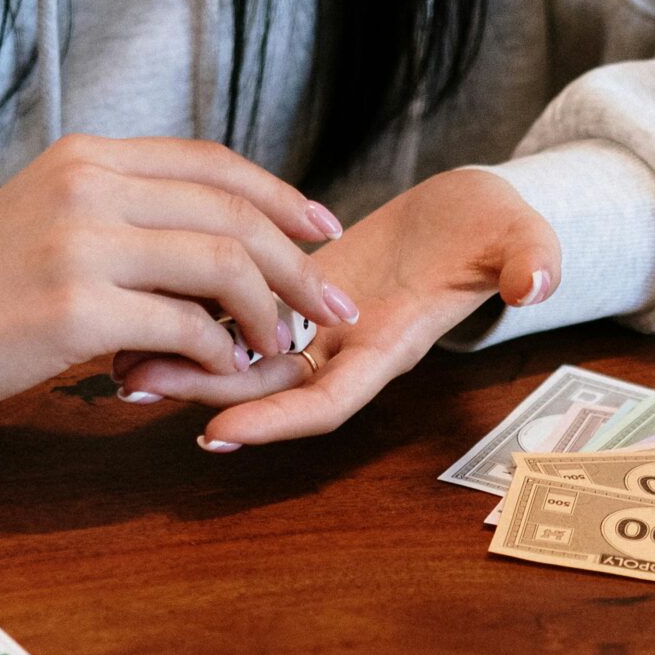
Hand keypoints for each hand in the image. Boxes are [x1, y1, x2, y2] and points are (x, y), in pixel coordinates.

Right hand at [0, 135, 350, 418]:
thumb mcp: (53, 224)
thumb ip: (123, 218)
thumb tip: (207, 246)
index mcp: (90, 157)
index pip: (212, 163)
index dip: (281, 197)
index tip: (323, 233)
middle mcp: (90, 185)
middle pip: (231, 211)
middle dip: (298, 263)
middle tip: (333, 305)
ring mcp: (83, 244)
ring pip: (220, 263)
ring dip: (268, 312)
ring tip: (280, 347)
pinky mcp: (77, 309)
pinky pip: (186, 327)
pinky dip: (221, 354)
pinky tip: (227, 373)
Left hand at [111, 168, 560, 449]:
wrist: (478, 221)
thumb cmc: (500, 233)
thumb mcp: (523, 243)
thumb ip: (531, 263)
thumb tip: (539, 281)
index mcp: (391, 346)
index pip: (328, 398)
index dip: (276, 420)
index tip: (219, 432)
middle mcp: (345, 350)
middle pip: (265, 388)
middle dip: (200, 391)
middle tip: (133, 387)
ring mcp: (315, 330)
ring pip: (239, 358)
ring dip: (181, 360)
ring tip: (115, 358)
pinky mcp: (293, 301)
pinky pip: (235, 320)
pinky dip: (189, 319)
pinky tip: (135, 308)